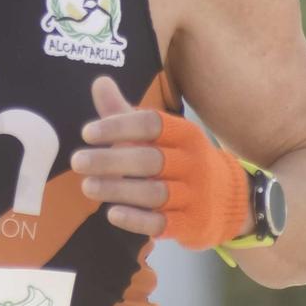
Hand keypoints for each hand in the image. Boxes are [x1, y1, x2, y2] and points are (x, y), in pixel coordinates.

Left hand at [70, 75, 250, 248]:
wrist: (227, 198)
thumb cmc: (180, 160)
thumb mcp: (159, 136)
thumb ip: (126, 115)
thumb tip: (99, 82)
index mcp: (184, 134)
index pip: (151, 124)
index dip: (118, 127)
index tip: (87, 133)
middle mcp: (193, 162)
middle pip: (150, 159)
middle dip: (111, 160)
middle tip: (77, 161)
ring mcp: (195, 195)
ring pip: (155, 192)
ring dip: (118, 190)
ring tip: (86, 186)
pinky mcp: (192, 224)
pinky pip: (164, 223)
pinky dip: (137, 219)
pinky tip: (112, 214)